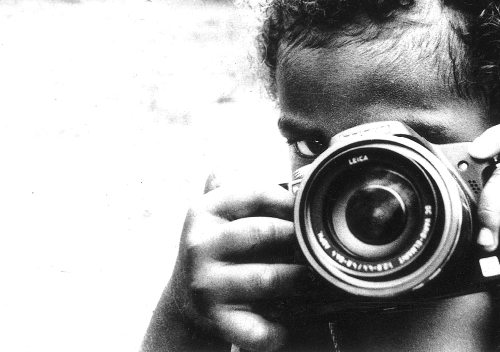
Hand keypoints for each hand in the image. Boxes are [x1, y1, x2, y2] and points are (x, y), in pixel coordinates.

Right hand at [171, 174, 307, 351]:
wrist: (186, 302)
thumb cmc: (216, 252)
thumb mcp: (215, 215)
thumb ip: (236, 188)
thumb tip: (279, 169)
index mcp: (203, 213)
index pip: (252, 193)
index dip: (286, 199)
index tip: (304, 208)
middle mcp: (200, 246)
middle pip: (260, 233)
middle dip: (295, 238)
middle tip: (314, 244)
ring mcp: (207, 285)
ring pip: (266, 278)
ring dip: (298, 278)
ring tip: (314, 277)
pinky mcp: (216, 321)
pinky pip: (257, 327)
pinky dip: (279, 329)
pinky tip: (289, 323)